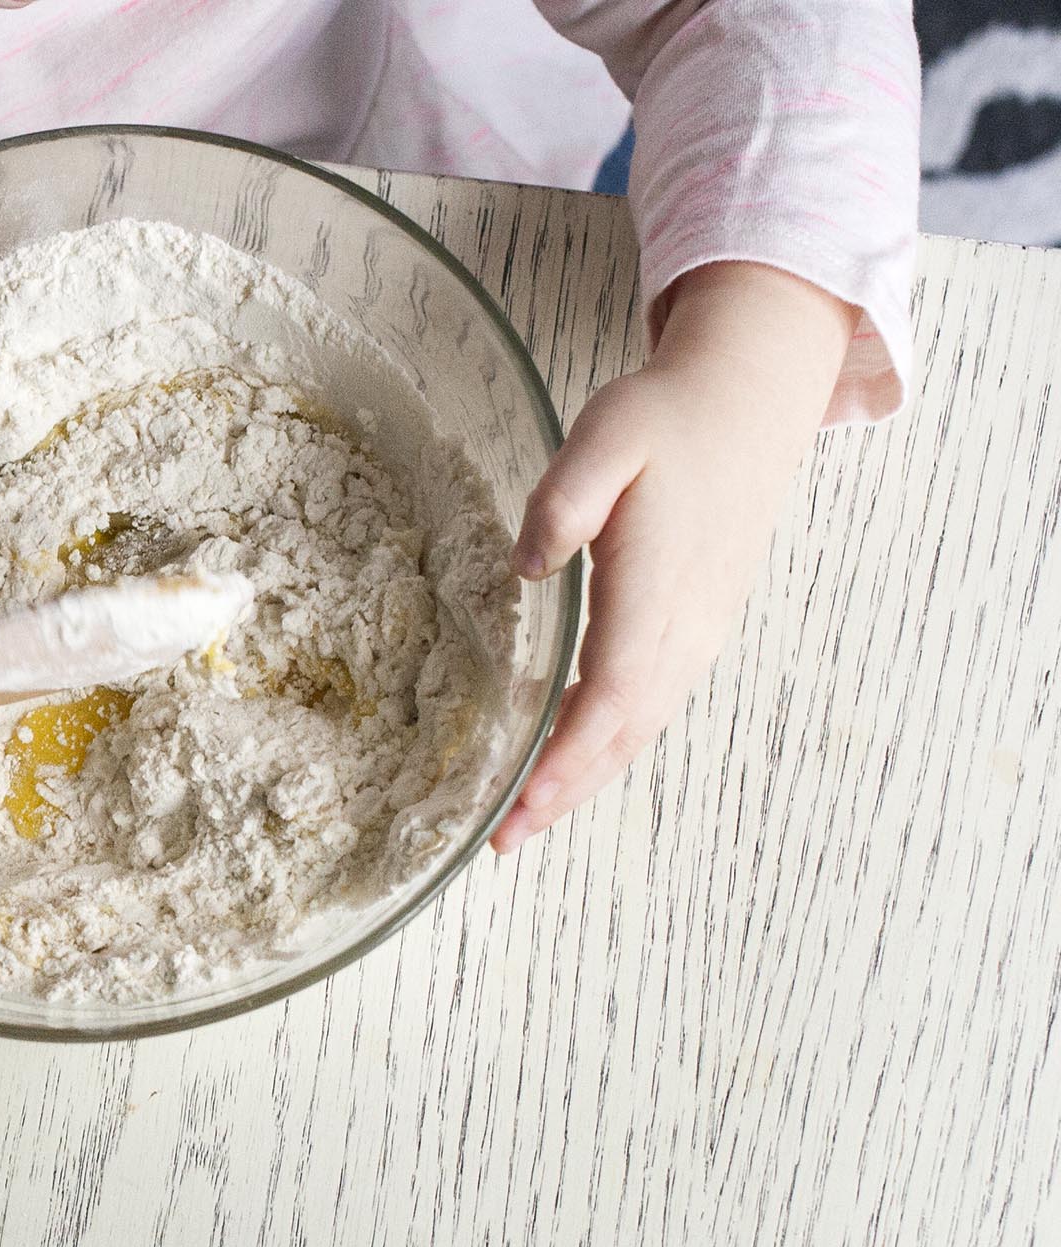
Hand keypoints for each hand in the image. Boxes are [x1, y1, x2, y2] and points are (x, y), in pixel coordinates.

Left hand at [491, 263, 856, 853]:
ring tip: (526, 819)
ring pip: (637, 728)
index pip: (605, 701)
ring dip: (584, 778)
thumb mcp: (606, 437)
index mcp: (654, 591)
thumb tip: (527, 566)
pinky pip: (649, 703)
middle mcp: (683, 627)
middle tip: (503, 843)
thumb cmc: (669, 415)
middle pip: (620, 735)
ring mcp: (696, 630)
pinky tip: (570, 757)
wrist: (750, 395)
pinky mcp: (696, 623)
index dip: (563, 762)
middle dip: (563, 794)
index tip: (520, 807)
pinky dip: (608, 744)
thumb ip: (564, 503)